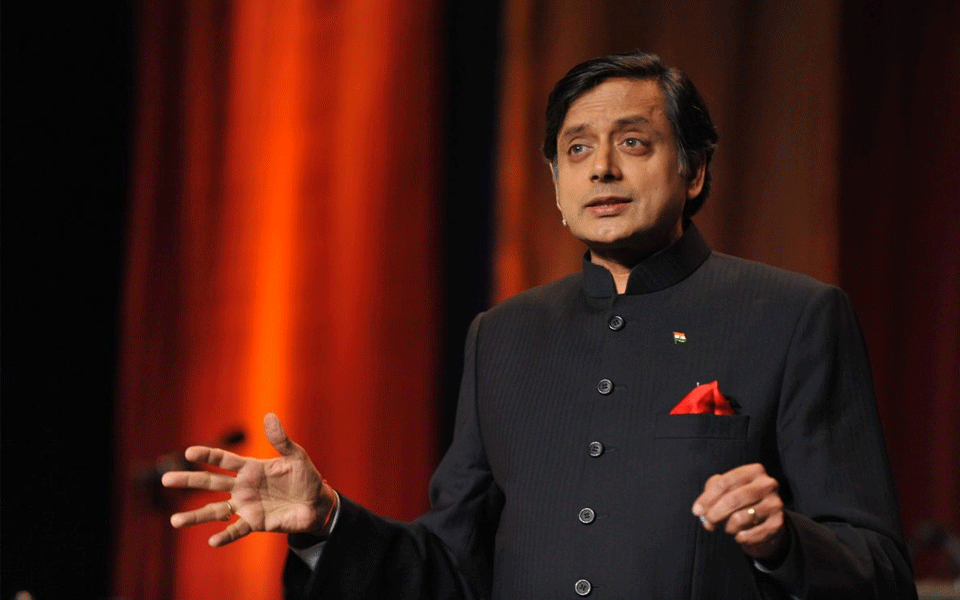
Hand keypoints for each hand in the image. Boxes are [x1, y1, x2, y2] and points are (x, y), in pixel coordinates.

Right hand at [161, 413, 336, 546]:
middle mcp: (243, 487)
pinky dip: (225, 536)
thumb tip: (269, 416)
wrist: (318, 504)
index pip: (224, 460)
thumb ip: (281, 440)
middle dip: (189, 481)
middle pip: (211, 483)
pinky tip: (212, 541)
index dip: (207, 455)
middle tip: (166, 479)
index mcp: (250, 468)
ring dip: (196, 515)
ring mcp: (246, 506)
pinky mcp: (255, 523)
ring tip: (175, 521)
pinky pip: (236, 530)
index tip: (189, 453)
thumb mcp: (296, 456)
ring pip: (215, 510)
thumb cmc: (305, 477)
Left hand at [691, 463, 786, 560]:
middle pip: (733, 499)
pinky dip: (741, 537)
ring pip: (741, 517)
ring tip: (727, 528)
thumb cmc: (741, 502)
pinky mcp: (778, 523)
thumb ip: (711, 493)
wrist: (768, 521)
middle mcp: (768, 484)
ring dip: (728, 526)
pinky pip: (752, 534)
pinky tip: (739, 536)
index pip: (725, 482)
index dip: (708, 498)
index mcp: (754, 471)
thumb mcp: (727, 490)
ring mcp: (775, 503)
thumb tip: (700, 510)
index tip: (696, 511)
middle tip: (707, 523)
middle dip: (715, 513)